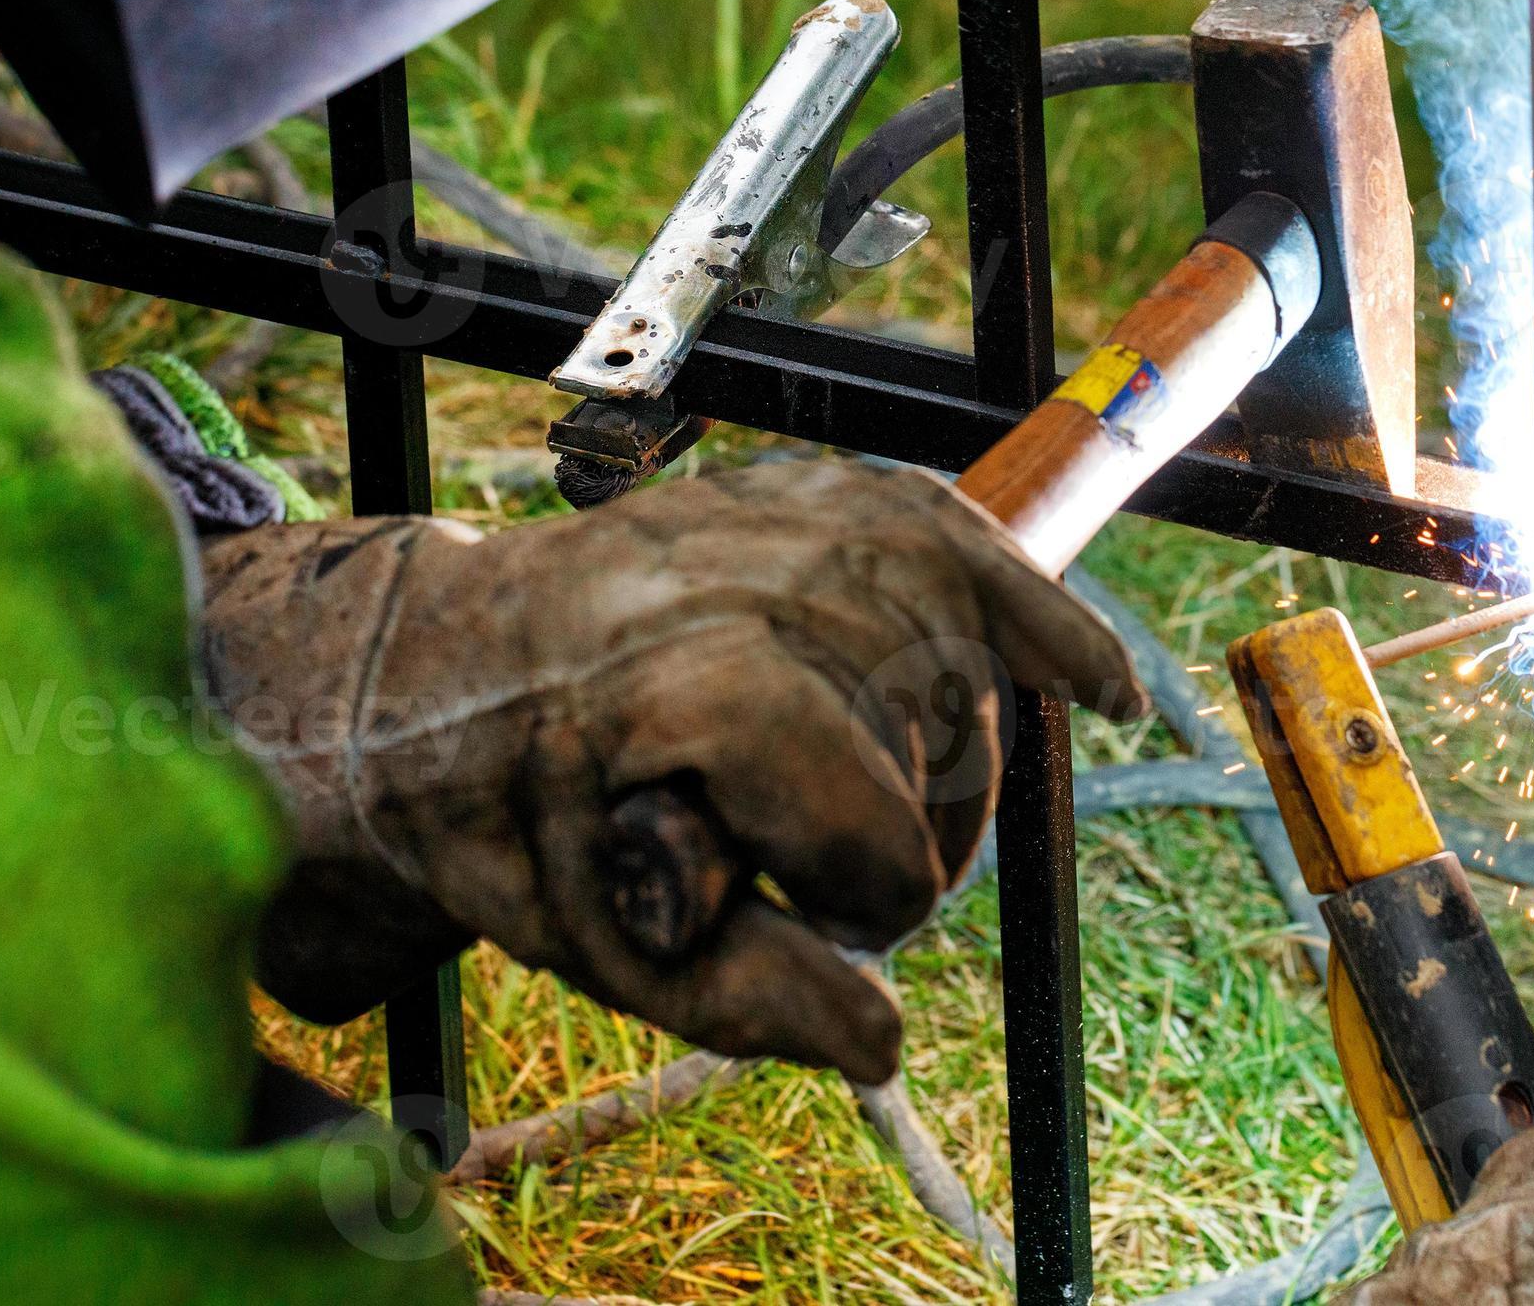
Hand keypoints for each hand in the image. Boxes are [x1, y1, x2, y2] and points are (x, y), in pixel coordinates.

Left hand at [195, 460, 1141, 1083]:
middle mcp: (761, 584)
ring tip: (880, 793)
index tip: (803, 916)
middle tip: (828, 869)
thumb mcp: (607, 940)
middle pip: (945, 754)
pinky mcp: (810, 491)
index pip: (888, 846)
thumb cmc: (516, 815)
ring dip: (957, 752)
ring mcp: (789, 520)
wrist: (434, 670)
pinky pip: (962, 541)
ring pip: (967, 665)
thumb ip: (750, 997)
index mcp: (704, 693)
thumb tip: (881, 1041)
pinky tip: (1099, 687)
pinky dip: (1036, 612)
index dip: (864, 912)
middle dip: (913, 837)